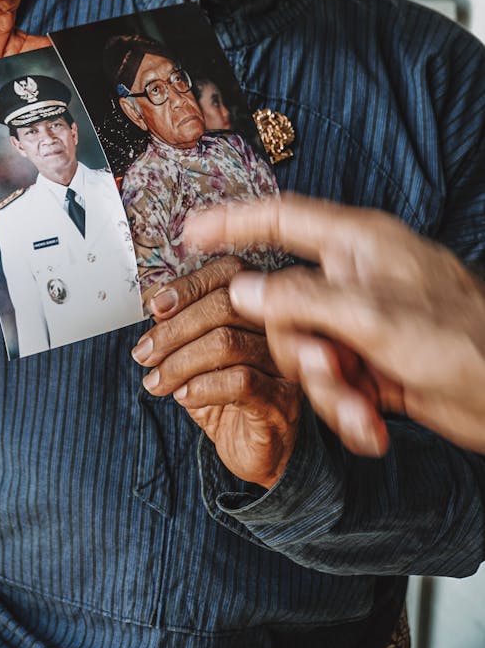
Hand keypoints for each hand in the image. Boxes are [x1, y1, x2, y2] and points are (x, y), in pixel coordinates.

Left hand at [132, 256, 301, 488]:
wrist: (254, 449)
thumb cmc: (224, 397)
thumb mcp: (196, 357)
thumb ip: (181, 327)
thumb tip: (153, 305)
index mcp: (256, 306)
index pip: (228, 273)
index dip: (188, 285)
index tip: (154, 307)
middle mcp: (277, 328)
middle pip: (224, 306)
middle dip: (173, 330)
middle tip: (143, 353)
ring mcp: (283, 363)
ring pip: (227, 343)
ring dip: (179, 362)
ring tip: (156, 381)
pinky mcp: (281, 400)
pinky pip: (240, 381)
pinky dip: (202, 386)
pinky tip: (183, 397)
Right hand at [184, 195, 484, 455]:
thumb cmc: (464, 341)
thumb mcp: (374, 319)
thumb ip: (302, 302)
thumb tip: (242, 292)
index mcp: (357, 245)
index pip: (280, 220)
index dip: (232, 222)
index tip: (190, 232)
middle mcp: (354, 279)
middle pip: (286, 308)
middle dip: (300, 352)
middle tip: (329, 370)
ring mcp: (362, 323)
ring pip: (305, 352)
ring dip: (328, 391)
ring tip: (362, 412)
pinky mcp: (372, 364)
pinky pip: (332, 383)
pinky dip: (348, 410)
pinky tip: (373, 428)